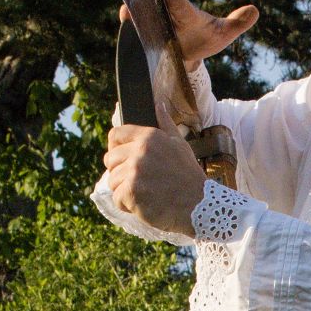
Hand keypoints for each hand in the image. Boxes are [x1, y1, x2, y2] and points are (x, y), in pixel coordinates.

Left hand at [104, 121, 205, 236]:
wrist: (199, 205)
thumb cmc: (189, 176)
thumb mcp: (180, 145)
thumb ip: (165, 124)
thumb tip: (158, 104)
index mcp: (149, 137)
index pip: (115, 135)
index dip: (115, 148)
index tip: (122, 159)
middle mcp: (140, 152)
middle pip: (110, 159)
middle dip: (121, 172)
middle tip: (140, 182)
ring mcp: (135, 172)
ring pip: (112, 181)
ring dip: (124, 190)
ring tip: (145, 194)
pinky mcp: (132, 192)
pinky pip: (116, 198)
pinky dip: (127, 205)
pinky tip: (144, 204)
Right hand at [121, 0, 258, 70]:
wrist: (187, 55)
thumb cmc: (205, 38)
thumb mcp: (222, 34)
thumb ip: (236, 23)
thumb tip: (255, 11)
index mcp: (186, 12)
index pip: (180, 4)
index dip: (174, 1)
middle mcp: (167, 13)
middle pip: (155, 6)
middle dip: (149, 5)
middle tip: (140, 4)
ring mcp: (152, 24)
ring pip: (139, 17)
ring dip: (134, 18)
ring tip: (126, 15)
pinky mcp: (140, 35)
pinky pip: (130, 31)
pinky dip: (127, 30)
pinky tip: (122, 25)